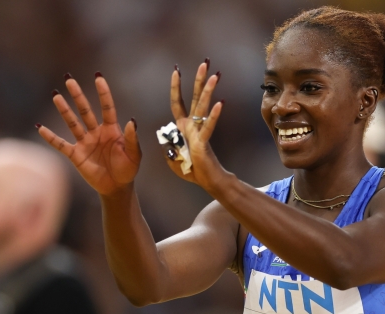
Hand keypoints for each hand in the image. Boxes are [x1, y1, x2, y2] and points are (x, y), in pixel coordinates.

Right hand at [38, 74, 140, 196]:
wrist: (117, 188)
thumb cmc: (128, 169)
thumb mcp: (134, 154)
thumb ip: (132, 138)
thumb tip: (132, 121)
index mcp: (111, 130)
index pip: (107, 107)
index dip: (103, 93)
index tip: (98, 77)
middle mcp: (96, 132)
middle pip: (85, 111)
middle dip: (78, 96)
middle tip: (69, 80)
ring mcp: (85, 143)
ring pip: (73, 123)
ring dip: (64, 110)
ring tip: (56, 96)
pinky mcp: (76, 155)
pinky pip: (61, 145)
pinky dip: (51, 138)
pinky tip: (41, 128)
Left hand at [167, 61, 227, 190]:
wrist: (206, 180)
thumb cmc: (191, 169)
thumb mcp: (171, 157)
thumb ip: (166, 145)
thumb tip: (163, 134)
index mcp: (182, 127)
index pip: (178, 102)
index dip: (176, 87)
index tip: (177, 70)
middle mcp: (191, 125)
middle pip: (195, 98)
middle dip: (199, 80)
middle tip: (205, 62)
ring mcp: (199, 132)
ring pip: (203, 107)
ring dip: (208, 91)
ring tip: (215, 75)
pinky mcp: (203, 142)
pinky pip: (208, 127)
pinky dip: (213, 116)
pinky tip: (221, 103)